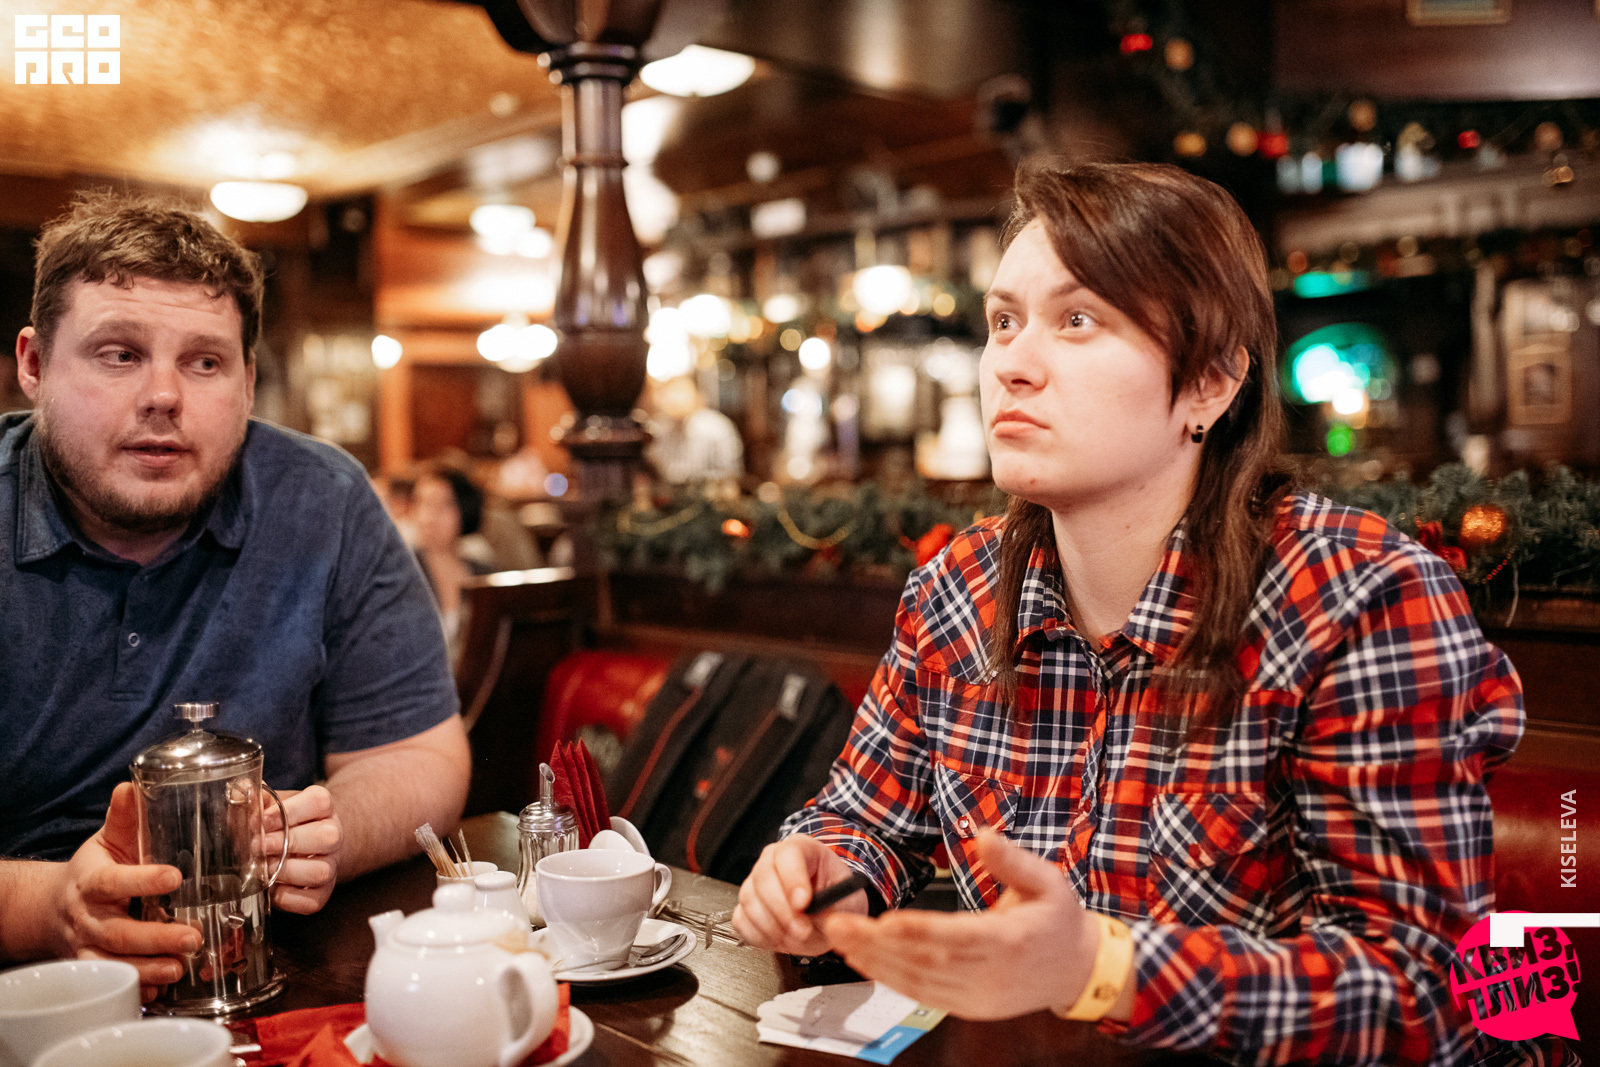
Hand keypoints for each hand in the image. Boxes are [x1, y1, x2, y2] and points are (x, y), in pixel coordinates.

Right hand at [48, 783, 202, 997]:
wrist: (54, 910)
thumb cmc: (94, 871)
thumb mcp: (106, 841)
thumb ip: (124, 818)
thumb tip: (132, 785)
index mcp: (93, 882)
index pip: (114, 882)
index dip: (142, 881)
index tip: (174, 878)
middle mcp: (88, 919)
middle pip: (118, 934)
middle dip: (155, 939)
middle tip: (192, 937)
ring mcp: (88, 949)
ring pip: (114, 966)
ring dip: (148, 969)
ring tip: (181, 966)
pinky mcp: (95, 970)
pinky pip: (113, 987)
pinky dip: (137, 991)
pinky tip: (163, 988)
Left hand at [261, 785, 341, 913]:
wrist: (309, 845)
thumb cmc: (286, 824)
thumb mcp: (274, 805)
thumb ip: (257, 801)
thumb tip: (238, 795)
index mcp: (323, 808)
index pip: (318, 802)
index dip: (289, 811)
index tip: (262, 820)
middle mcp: (334, 836)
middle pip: (326, 837)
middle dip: (287, 843)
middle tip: (258, 846)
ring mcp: (331, 866)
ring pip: (320, 871)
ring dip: (285, 871)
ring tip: (262, 867)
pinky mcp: (323, 893)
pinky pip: (311, 901)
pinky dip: (287, 897)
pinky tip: (272, 886)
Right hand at [733, 834, 865, 955]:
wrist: (831, 912)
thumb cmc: (839, 901)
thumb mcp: (850, 903)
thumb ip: (836, 912)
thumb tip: (820, 922)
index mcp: (804, 849)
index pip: (789, 853)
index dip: (793, 878)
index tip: (804, 903)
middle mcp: (774, 860)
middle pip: (763, 876)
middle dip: (782, 910)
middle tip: (802, 930)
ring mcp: (756, 881)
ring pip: (749, 899)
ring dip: (771, 926)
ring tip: (794, 937)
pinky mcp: (747, 905)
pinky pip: (741, 919)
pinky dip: (758, 935)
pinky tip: (778, 939)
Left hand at [820, 830, 1100, 1019]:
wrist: (1079, 970)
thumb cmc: (1059, 919)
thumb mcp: (1049, 880)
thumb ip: (1013, 860)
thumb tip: (983, 833)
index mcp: (1012, 940)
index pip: (957, 936)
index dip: (918, 930)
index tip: (883, 918)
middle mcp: (991, 974)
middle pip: (926, 961)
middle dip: (876, 943)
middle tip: (837, 923)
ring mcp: (978, 996)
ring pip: (918, 981)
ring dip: (874, 961)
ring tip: (840, 938)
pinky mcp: (969, 1008)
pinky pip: (922, 995)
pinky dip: (889, 978)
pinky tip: (864, 961)